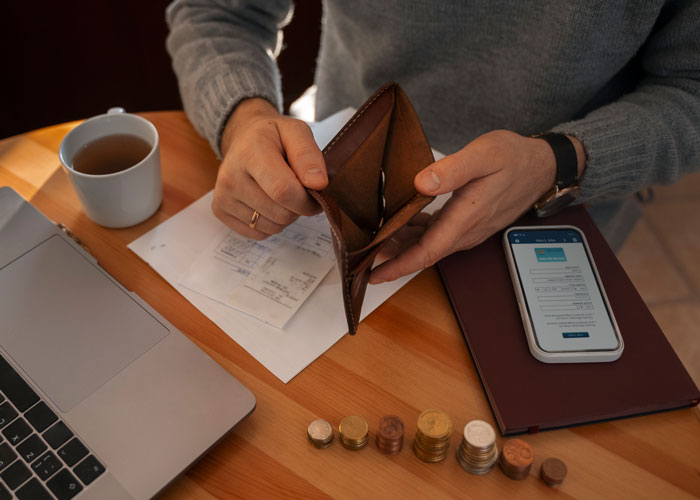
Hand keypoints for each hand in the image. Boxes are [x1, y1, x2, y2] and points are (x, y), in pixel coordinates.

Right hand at [212, 98, 327, 238]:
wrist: (243, 138)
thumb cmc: (273, 136)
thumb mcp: (296, 132)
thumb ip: (309, 156)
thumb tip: (318, 184)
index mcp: (250, 153)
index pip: (283, 191)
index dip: (307, 200)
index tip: (316, 192)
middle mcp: (230, 177)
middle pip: (280, 214)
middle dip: (298, 207)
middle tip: (298, 188)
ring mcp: (223, 197)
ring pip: (272, 227)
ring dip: (286, 216)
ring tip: (282, 193)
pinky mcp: (221, 211)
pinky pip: (259, 233)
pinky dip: (271, 223)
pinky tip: (268, 201)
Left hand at [369, 130, 584, 283]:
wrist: (542, 166)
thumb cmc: (514, 158)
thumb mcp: (484, 155)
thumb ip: (452, 170)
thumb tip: (420, 183)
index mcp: (465, 219)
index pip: (426, 252)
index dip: (398, 266)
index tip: (374, 274)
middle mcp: (466, 232)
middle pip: (423, 253)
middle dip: (392, 257)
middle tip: (361, 254)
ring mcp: (468, 230)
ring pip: (429, 245)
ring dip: (402, 246)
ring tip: (373, 239)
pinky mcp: (468, 223)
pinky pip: (437, 236)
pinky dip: (416, 234)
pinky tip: (401, 224)